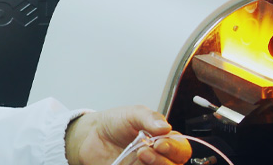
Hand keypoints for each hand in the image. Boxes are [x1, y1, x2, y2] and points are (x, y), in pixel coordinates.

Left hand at [64, 105, 191, 164]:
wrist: (91, 135)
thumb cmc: (114, 123)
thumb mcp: (133, 114)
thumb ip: (150, 118)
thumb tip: (166, 127)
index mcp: (163, 140)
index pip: (181, 149)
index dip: (175, 148)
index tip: (160, 143)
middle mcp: (158, 157)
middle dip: (163, 160)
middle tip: (145, 150)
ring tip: (139, 154)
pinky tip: (129, 162)